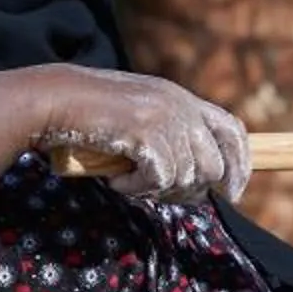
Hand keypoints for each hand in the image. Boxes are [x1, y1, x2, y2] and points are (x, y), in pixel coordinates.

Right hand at [31, 67, 250, 204]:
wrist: (53, 100)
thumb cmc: (90, 114)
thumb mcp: (141, 116)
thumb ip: (170, 134)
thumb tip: (198, 178)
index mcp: (183, 98)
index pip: (232, 130)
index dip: (239, 165)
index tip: (232, 193)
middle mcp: (181, 105)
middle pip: (213, 165)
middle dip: (191, 189)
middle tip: (159, 193)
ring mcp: (166, 118)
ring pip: (186, 177)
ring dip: (156, 189)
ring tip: (128, 180)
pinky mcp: (147, 134)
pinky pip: (158, 180)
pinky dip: (137, 189)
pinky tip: (117, 182)